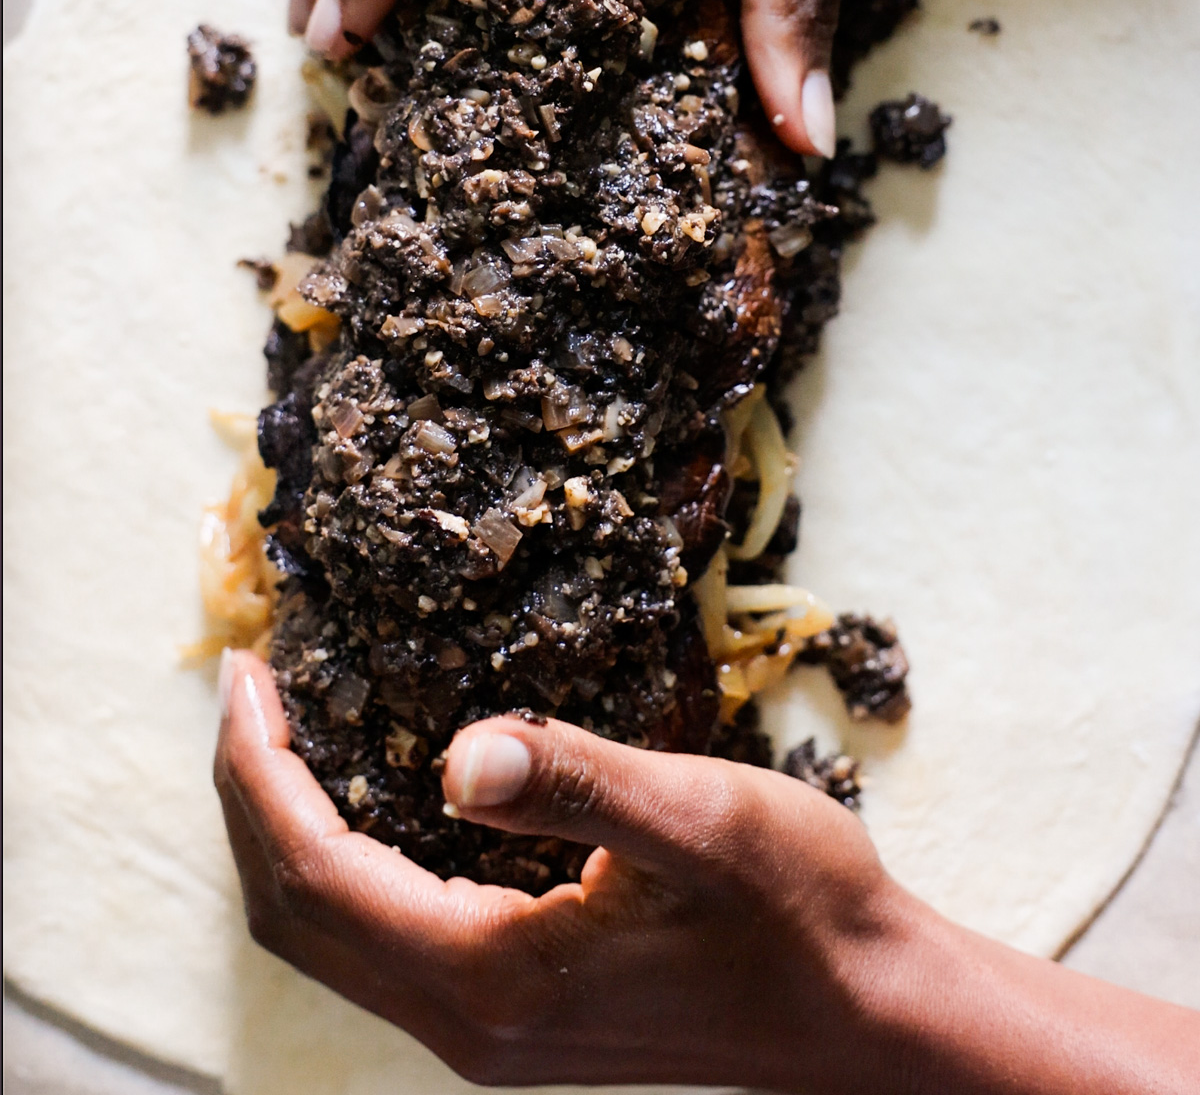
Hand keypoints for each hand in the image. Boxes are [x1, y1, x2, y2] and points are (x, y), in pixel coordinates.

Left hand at [215, 650, 1199, 1093]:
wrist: (868, 1014)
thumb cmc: (799, 912)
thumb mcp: (700, 822)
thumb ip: (575, 782)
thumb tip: (457, 750)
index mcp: (493, 979)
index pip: (318, 875)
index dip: (260, 772)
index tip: (245, 674)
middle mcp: (471, 1022)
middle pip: (299, 914)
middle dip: (252, 797)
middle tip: (249, 688)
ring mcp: (491, 1026)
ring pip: (333, 934)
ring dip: (290, 829)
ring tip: (287, 729)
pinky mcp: (519, 1009)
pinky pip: (386, 936)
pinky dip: (345, 859)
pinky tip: (372, 792)